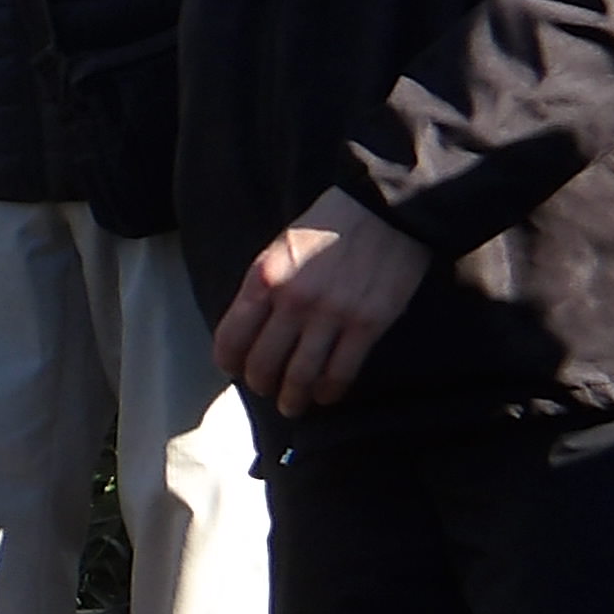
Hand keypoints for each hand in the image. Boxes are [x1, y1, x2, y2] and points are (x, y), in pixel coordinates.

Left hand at [212, 188, 432, 417]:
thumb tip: (252, 328)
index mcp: (264, 278)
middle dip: (261, 384)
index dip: (230, 362)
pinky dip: (329, 391)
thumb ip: (264, 287)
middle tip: (267, 388)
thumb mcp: (280, 248)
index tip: (236, 369)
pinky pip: (340, 372)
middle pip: (263, 364)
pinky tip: (326, 395)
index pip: (231, 338)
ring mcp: (330, 315)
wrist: (383, 208)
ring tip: (292, 405)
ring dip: (292, 399)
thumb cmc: (328, 225)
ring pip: (300, 377)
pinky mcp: (366, 324)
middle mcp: (292, 300)